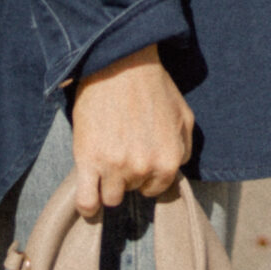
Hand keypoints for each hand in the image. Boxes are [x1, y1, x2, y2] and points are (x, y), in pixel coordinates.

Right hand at [71, 45, 195, 214]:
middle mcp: (143, 169)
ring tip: (104, 161)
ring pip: (110, 198)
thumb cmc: (152, 87)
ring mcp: (114, 167)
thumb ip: (184, 148)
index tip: (137, 158)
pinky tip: (88, 197)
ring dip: (107, 184)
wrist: (119, 64)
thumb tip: (175, 167)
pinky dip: (86, 205)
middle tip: (120, 148)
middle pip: (131, 191)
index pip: (155, 189)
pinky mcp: (88, 161)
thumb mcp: (184, 116)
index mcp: (168, 161)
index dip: (146, 175)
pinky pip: (86, 201)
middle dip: (127, 175)